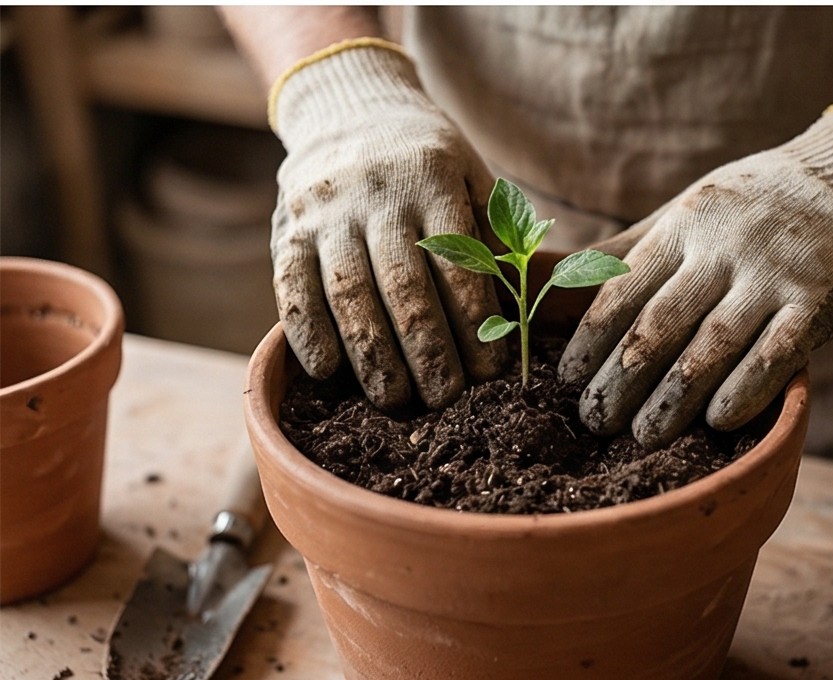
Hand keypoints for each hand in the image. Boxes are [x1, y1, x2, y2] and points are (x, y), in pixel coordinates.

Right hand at [271, 41, 504, 409]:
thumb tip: (518, 307)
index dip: (474, 324)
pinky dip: (308, 332)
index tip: (490, 373)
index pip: (457, 264)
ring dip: (372, 355)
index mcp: (432, 180)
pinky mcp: (286, 229)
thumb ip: (492, 229)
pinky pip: (292, 287)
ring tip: (395, 400)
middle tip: (446, 400)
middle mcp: (376, 194)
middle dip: (428, 351)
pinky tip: (329, 372)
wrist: (348, 108)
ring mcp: (326, 212)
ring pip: (348, 293)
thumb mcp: (469, 173)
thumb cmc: (425, 160)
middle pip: (403, 286)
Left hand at [559, 103, 832, 446]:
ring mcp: (773, 274)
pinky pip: (775, 354)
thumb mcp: (687, 210)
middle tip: (594, 421)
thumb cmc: (749, 206)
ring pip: (711, 347)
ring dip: (672, 399)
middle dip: (620, 379)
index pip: (624, 290)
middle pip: (659, 325)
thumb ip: (633, 249)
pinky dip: (744, 391)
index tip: (568, 380)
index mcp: (683, 226)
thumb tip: (558, 280)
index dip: (591, 341)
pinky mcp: (819, 301)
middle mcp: (723, 248)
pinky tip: (716, 422)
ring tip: (642, 436)